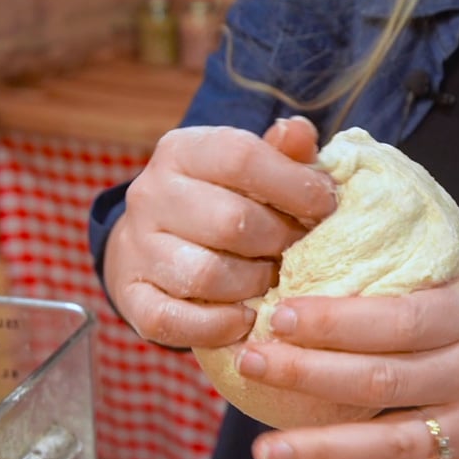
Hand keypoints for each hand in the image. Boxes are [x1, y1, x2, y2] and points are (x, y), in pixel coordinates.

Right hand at [104, 117, 335, 347]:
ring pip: (205, 275)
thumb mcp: (248, 168)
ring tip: (272, 281)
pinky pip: (175, 321)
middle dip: (279, 241)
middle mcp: (150, 194)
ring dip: (253, 284)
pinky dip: (218, 326)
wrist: (151, 241)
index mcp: (182, 151)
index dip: (294, 184)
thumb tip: (300, 133)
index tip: (327, 206)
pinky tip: (245, 317)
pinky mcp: (132, 297)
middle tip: (301, 252)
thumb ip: (280, 153)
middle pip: (230, 222)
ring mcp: (136, 247)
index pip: (240, 157)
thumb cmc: (218, 200)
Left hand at [235, 232, 458, 458]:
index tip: (280, 311)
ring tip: (265, 451)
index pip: (400, 318)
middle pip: (386, 378)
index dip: (338, 319)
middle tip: (253, 359)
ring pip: (394, 445)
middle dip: (313, 373)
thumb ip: (422, 230)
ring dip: (327, 451)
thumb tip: (340, 177)